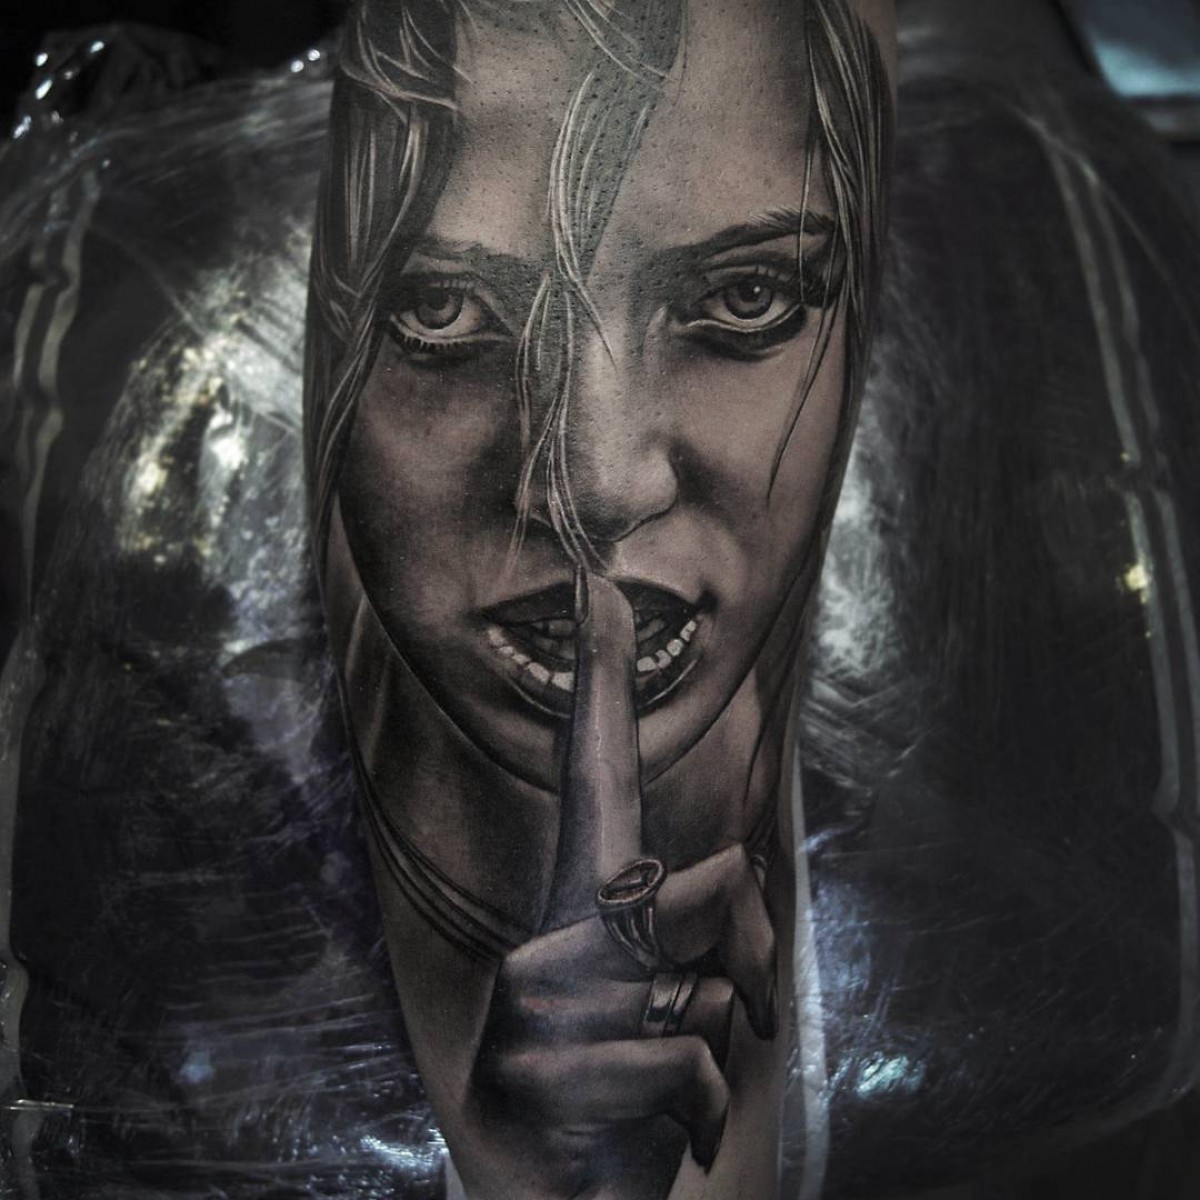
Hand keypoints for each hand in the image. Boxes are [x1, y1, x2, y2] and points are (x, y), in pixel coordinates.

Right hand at [468, 570, 778, 1199]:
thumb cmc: (623, 1099)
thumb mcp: (673, 1011)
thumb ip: (707, 933)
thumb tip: (736, 861)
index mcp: (571, 913)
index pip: (591, 777)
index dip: (601, 683)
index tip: (602, 589)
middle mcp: (540, 940)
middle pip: (684, 892)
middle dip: (723, 949)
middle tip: (683, 1022)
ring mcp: (528, 1005)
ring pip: (691, 991)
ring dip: (707, 1051)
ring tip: (656, 1093)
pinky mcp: (534, 1072)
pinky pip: (683, 1067)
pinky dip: (700, 1109)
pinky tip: (651, 1138)